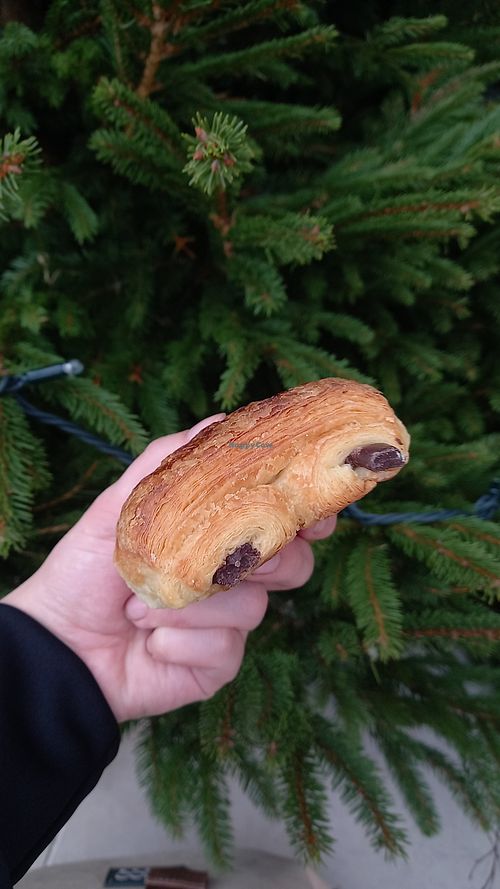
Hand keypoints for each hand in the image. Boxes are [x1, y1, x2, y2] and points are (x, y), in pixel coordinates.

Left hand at [2, 415, 336, 722]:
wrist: (60, 645)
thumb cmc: (86, 571)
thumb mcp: (119, 507)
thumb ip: (167, 462)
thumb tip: (219, 419)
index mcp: (220, 535)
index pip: (284, 519)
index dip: (308, 513)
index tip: (314, 512)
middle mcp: (235, 576)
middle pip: (293, 562)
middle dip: (258, 557)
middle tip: (219, 558)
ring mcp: (231, 622)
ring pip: (252, 605)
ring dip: (189, 604)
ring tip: (141, 605)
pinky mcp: (220, 662)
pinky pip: (225, 647)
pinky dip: (179, 639)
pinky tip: (150, 640)